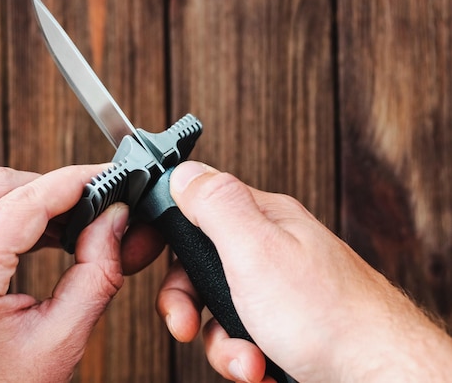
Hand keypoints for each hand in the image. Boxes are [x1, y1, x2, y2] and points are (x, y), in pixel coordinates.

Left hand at [0, 165, 130, 381]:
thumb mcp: (59, 340)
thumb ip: (96, 271)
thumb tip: (112, 218)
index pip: (27, 200)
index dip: (77, 182)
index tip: (110, 177)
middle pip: (0, 183)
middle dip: (53, 189)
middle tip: (95, 207)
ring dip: (30, 200)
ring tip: (71, 227)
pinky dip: (7, 216)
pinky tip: (39, 237)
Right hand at [156, 161, 451, 381]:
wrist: (381, 377)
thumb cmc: (329, 315)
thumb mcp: (257, 249)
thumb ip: (216, 205)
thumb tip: (185, 172)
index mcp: (263, 220)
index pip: (197, 210)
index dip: (170, 238)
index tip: (152, 264)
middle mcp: (271, 250)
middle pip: (202, 267)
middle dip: (189, 304)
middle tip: (188, 326)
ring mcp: (279, 290)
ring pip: (220, 311)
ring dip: (223, 343)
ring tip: (249, 360)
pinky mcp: (285, 325)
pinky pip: (244, 338)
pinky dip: (246, 358)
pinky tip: (265, 367)